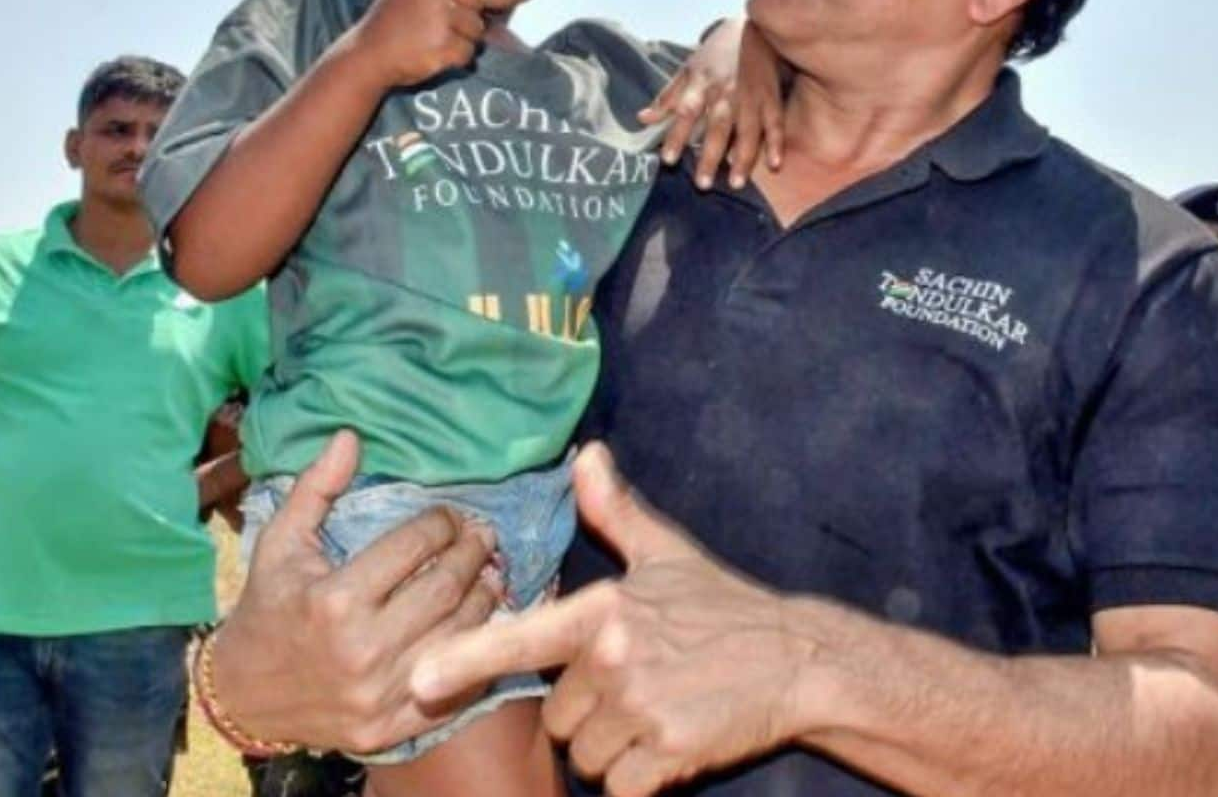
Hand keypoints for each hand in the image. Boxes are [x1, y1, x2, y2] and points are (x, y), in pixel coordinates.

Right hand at [208, 430, 503, 753]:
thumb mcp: (280, 543)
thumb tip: (350, 436)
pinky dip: (474, 652)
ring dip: (484, 597)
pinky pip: (454, 687)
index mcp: (334, 600)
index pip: (415, 547)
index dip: (442, 524)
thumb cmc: (267, 607)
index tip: (450, 516)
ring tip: (490, 572)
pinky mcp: (392, 726)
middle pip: (446, 588)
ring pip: (459, 634)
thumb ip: (316, 489)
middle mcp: (362, 649)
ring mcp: (380, 693)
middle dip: (473, 554)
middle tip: (484, 535)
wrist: (245, 695)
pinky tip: (481, 624)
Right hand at [350, 0, 499, 88]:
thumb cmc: (388, 14)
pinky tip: (432, 52)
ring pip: (477, 28)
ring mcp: (441, 17)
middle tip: (431, 20)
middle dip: (463, 13)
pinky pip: (469, 52)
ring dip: (459, 36)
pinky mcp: (445, 46)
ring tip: (430, 36)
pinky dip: (455, 57)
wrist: (370, 54)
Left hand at [414, 443, 818, 796]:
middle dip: (583, 709)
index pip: (522, 639)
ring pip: (582, 753)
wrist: (799, 661)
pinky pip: (617, 785)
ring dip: (608, 746)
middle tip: (633, 685)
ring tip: (654, 711)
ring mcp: (641, 710)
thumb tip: (585, 455)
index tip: (418, 680)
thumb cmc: (725, 606)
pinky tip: (667, 744)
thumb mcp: (667, 553)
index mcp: (605, 609)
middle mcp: (616, 660)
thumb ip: (615, 511)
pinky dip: (635, 778)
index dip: (465, 661)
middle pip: (555, 713)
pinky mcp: (667, 756)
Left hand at [639, 19, 786, 190]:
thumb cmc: (717, 52)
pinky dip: (776, 143)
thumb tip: (642, 119)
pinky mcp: (771, 98)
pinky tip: (775, 164)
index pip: (686, 112)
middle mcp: (726, 92)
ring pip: (748, 130)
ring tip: (736, 183)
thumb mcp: (689, 69)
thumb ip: (668, 97)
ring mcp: (751, 96)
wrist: (754, 26)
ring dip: (743, 158)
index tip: (668, 159)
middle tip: (702, 184)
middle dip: (710, 155)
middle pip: (718, 127)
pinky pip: (775, 123)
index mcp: (702, 84)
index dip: (676, 135)